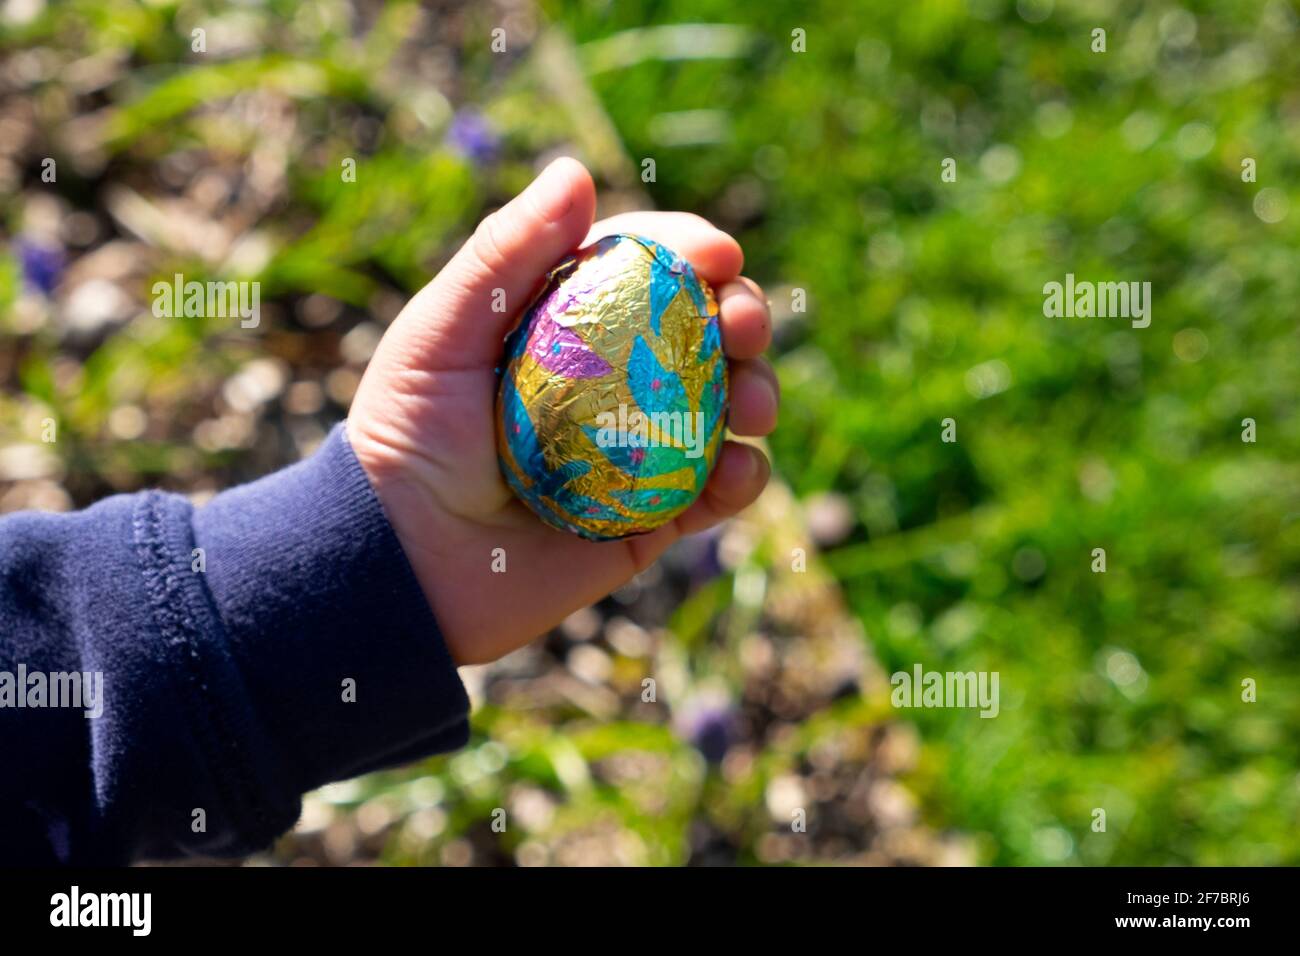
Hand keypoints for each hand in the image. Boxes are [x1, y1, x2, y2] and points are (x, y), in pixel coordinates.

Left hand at [349, 158, 778, 664]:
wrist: (399, 557)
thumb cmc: (408, 433)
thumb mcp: (444, 330)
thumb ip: (505, 253)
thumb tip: (576, 171)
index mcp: (572, 325)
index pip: (650, 271)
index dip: (692, 253)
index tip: (718, 253)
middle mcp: (617, 381)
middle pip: (705, 333)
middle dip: (744, 318)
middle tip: (744, 326)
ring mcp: (642, 448)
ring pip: (730, 408)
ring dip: (760, 393)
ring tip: (752, 404)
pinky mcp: (653, 518)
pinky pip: (717, 493)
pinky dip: (745, 478)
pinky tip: (738, 471)